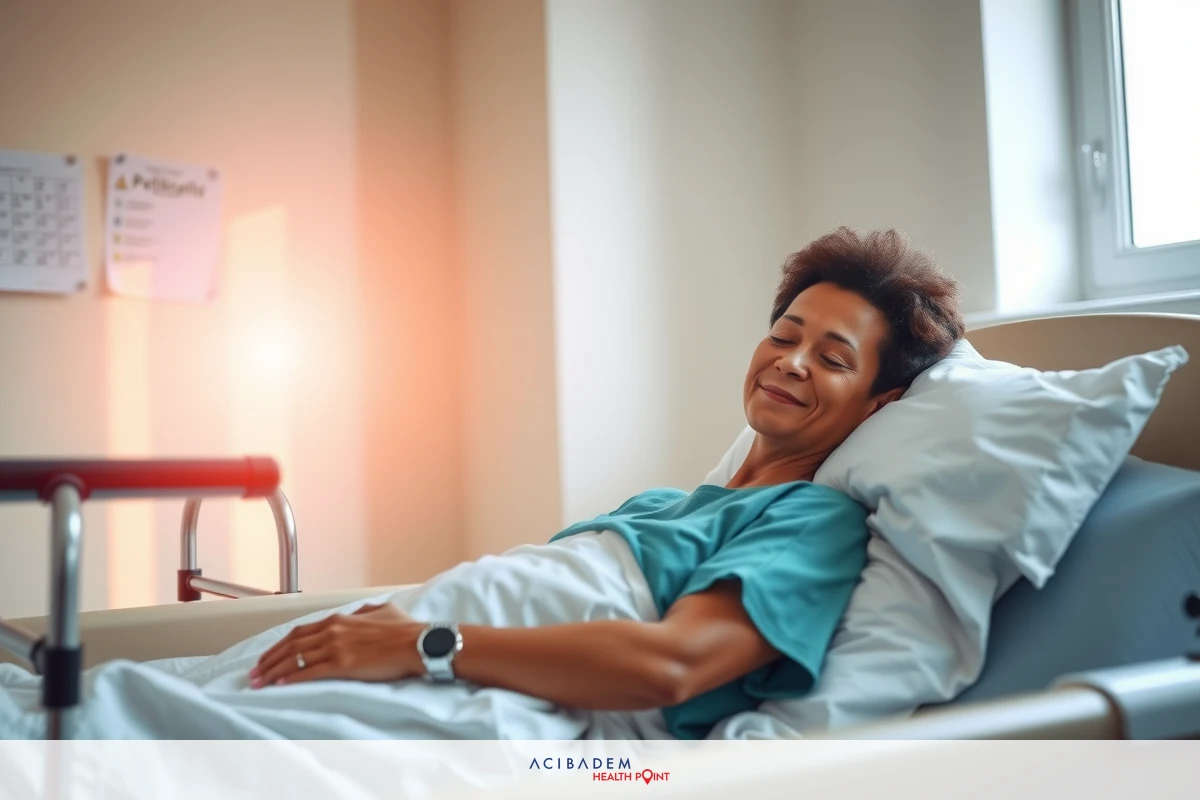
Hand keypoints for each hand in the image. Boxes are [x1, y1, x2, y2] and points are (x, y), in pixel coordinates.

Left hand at [249, 601, 424, 687]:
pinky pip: (309, 671)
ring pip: (295, 658)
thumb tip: (359, 614)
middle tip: (254, 672)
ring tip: (259, 682)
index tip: (268, 655)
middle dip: (268, 659)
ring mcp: (337, 647)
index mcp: (340, 619)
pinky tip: (279, 684)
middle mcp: (333, 631)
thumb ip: (365, 612)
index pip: (300, 632)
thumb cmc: (405, 630)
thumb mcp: (383, 611)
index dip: (280, 645)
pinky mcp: (343, 665)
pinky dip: (291, 677)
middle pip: (291, 645)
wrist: (417, 643)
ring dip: (273, 670)